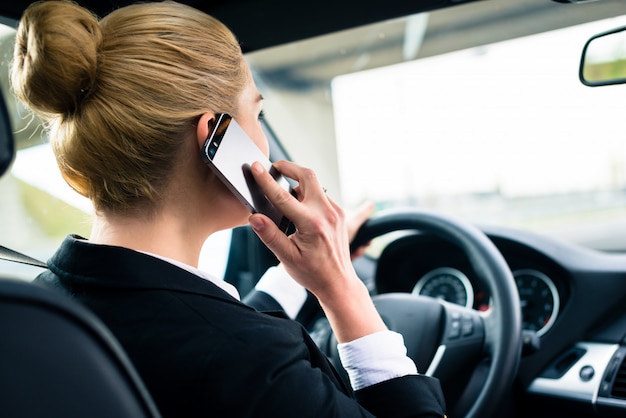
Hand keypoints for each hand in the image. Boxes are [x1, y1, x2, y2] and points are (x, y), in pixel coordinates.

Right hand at [248, 160, 385, 341]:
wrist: (338, 282)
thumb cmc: (313, 273)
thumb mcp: (287, 258)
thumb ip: (270, 236)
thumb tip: (254, 218)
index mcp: (311, 224)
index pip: (283, 196)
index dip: (266, 180)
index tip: (256, 167)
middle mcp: (326, 213)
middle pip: (307, 175)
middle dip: (289, 167)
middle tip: (274, 167)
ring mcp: (335, 212)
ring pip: (315, 184)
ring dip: (298, 181)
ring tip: (283, 191)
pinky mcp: (338, 213)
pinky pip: (321, 195)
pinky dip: (307, 194)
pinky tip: (298, 206)